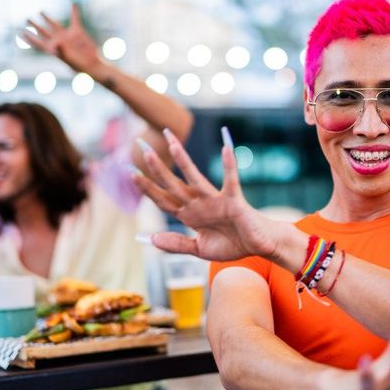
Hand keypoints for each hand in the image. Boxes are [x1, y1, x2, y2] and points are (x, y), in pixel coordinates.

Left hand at [22, 4, 102, 74]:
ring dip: (47, 18)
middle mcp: (58, 41)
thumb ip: (61, 51)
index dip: (29, 38)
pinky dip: (74, 12)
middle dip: (34, 25)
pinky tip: (73, 4)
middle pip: (43, 31)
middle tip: (27, 19)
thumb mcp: (69, 59)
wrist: (92, 64)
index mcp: (53, 49)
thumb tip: (56, 43)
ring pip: (54, 24)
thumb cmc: (80, 65)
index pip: (38, 43)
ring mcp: (67, 36)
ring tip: (40, 11)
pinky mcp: (77, 32)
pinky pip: (75, 19)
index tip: (21, 33)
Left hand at [133, 128, 282, 262]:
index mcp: (190, 215)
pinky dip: (229, 165)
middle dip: (156, 167)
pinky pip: (231, 180)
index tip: (130, 172)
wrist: (259, 247)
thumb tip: (149, 239)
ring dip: (183, 159)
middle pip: (173, 184)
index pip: (163, 199)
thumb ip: (176, 243)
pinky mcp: (234, 200)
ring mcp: (215, 200)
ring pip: (195, 177)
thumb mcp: (199, 249)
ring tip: (171, 140)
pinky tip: (225, 147)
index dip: (147, 188)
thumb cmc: (232, 244)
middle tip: (141, 146)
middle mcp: (199, 203)